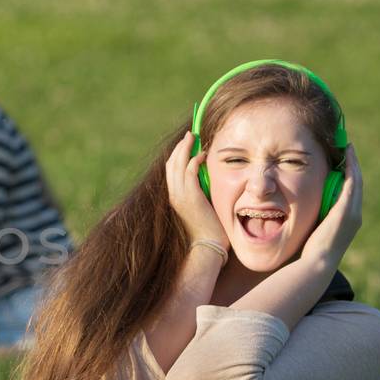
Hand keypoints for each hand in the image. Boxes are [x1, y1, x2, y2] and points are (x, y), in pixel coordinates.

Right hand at [165, 131, 226, 251]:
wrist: (207, 245)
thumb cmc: (209, 229)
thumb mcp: (201, 206)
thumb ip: (201, 192)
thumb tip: (208, 179)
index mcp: (174, 196)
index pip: (171, 169)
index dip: (178, 154)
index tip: (188, 144)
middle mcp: (173, 194)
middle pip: (171, 163)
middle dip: (181, 147)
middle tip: (190, 135)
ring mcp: (180, 195)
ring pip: (178, 164)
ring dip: (186, 148)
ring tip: (194, 138)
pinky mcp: (190, 196)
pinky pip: (189, 172)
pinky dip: (194, 160)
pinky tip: (203, 155)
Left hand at [301, 145, 362, 265]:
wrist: (316, 264)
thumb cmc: (310, 251)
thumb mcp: (314, 228)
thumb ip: (315, 216)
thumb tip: (304, 207)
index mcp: (348, 219)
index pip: (351, 192)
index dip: (349, 175)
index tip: (343, 160)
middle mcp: (355, 214)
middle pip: (357, 183)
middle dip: (353, 165)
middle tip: (348, 148)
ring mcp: (354, 213)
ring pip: (356, 181)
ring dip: (353, 163)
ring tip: (348, 148)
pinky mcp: (348, 210)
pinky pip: (352, 184)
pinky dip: (351, 169)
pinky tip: (347, 156)